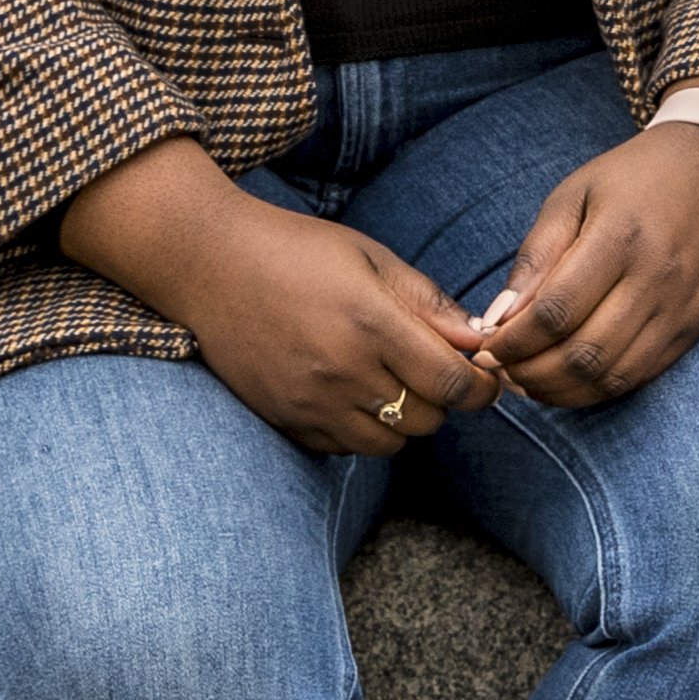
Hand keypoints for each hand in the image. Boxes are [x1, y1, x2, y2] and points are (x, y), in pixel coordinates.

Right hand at [58, 143, 497, 456]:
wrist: (211, 265)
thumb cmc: (297, 250)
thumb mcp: (371, 258)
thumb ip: (428, 303)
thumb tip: (480, 339)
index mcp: (371, 322)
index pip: (452, 382)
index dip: (482, 387)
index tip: (487, 378)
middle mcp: (341, 370)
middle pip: (426, 419)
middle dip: (445, 400)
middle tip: (438, 372)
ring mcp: (309, 402)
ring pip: (388, 444)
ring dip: (404, 420)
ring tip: (394, 382)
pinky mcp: (284, 419)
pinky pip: (343, 449)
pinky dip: (360, 431)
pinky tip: (353, 395)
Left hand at [465, 123, 698, 408]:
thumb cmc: (634, 178)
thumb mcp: (574, 196)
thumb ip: (536, 257)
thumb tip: (498, 319)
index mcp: (621, 236)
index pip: (555, 313)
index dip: (512, 341)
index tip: (484, 348)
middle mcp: (657, 278)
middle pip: (582, 353)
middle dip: (528, 373)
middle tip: (498, 371)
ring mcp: (681, 307)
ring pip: (610, 375)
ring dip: (559, 390)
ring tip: (526, 382)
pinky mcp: (695, 326)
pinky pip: (640, 377)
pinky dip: (596, 390)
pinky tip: (566, 381)